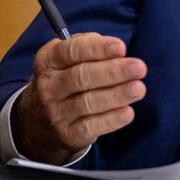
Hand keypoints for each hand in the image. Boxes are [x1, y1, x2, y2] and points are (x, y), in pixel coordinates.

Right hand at [12, 33, 146, 164]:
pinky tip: (127, 112)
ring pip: (87, 102)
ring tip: (138, 88)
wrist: (40, 119)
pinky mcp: (67, 133)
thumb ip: (89, 45)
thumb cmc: (66, 77)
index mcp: (48, 60)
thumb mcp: (69, 56)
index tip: (121, 48)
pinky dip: (111, 120)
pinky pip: (90, 126)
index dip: (97, 49)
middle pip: (81, 77)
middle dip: (113, 71)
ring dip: (116, 95)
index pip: (71, 51)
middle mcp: (48, 86)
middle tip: (138, 68)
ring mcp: (56, 112)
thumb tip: (114, 49)